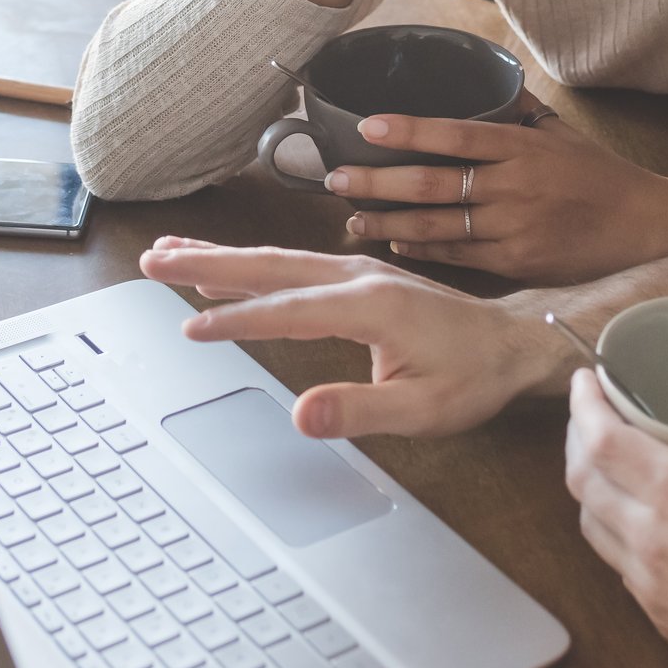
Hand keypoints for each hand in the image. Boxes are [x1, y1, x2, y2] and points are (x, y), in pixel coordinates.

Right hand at [136, 238, 565, 437]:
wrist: (513, 339)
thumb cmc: (472, 376)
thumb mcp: (422, 410)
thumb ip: (359, 410)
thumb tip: (300, 415)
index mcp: (368, 305)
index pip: (286, 311)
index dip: (237, 321)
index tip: (192, 330)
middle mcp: (356, 276)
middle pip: (269, 266)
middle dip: (208, 263)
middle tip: (153, 260)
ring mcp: (355, 270)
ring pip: (276, 258)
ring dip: (221, 255)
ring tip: (169, 252)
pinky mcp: (356, 275)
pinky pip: (292, 263)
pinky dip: (250, 262)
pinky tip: (225, 266)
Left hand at [332, 93, 667, 283]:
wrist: (647, 228)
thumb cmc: (600, 176)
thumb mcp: (561, 133)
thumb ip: (517, 110)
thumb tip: (479, 81)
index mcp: (522, 147)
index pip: (454, 133)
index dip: (408, 130)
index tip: (366, 126)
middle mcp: (514, 186)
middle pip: (432, 184)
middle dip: (377, 182)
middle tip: (335, 178)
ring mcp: (514, 227)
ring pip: (436, 225)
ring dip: (387, 222)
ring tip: (351, 217)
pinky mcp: (517, 262)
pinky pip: (458, 255)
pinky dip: (422, 249)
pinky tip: (393, 243)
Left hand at [565, 370, 667, 667]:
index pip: (602, 438)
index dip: (585, 402)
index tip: (588, 377)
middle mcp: (649, 531)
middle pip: (581, 474)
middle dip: (578, 435)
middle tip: (593, 410)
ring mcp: (644, 575)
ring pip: (588, 516)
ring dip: (587, 482)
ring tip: (604, 457)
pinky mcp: (651, 608)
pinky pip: (610, 555)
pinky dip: (606, 524)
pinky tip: (632, 517)